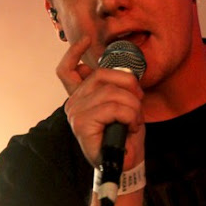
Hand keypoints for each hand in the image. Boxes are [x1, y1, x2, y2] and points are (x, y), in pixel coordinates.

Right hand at [57, 36, 144, 168]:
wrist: (124, 164)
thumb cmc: (124, 135)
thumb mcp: (122, 105)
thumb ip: (115, 87)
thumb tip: (120, 69)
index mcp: (80, 97)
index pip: (67, 70)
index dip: (74, 53)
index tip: (86, 41)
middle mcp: (73, 103)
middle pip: (102, 75)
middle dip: (129, 85)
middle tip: (139, 102)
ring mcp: (76, 113)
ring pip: (113, 93)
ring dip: (133, 106)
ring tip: (135, 121)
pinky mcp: (83, 124)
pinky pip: (114, 107)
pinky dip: (130, 115)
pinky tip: (131, 127)